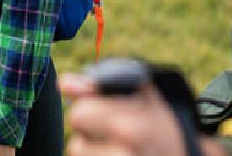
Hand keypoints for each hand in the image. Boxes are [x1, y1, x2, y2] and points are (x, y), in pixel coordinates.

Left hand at [61, 74, 223, 155]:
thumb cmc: (167, 129)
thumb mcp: (145, 98)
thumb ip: (102, 86)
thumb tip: (63, 83)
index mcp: (128, 127)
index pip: (79, 114)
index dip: (91, 112)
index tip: (107, 116)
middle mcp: (122, 154)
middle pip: (76, 144)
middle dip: (90, 137)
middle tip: (115, 137)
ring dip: (94, 155)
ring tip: (120, 151)